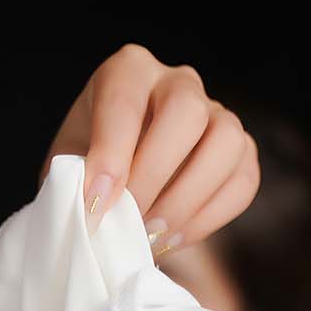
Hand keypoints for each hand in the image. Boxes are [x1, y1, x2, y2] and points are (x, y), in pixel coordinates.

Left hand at [41, 44, 258, 255]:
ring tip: (153, 235)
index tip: (95, 205)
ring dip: (188, 199)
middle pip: (186, 112)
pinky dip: (209, 217)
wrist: (118, 192)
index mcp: (127, 72)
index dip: (111, 155)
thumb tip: (94, 210)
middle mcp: (178, 82)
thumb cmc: (87, 176)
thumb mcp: (67, 171)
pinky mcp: (241, 152)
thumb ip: (75, 182)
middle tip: (129, 222)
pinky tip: (173, 238)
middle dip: (155, 176)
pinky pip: (243, 180)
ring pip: (226, 142)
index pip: (126, 101)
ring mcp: (217, 114)